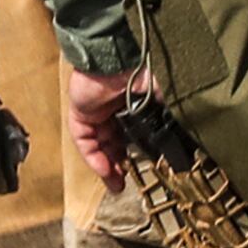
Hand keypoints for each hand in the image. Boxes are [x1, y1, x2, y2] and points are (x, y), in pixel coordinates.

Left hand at [66, 65, 152, 183]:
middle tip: (124, 186)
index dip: (133, 158)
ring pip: (99, 150)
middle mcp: (109, 116)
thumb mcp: (151, 97)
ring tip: (116, 186)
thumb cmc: (131, 73)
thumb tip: (169, 132)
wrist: (111, 61)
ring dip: (106, 169)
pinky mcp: (79, 118)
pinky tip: (105, 170)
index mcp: (126, 111)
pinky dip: (94, 159)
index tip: (140, 173)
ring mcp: (93, 117)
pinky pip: (86, 144)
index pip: (128, 140)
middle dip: (118, 169)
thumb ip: (156, 114)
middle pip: (112, 149)